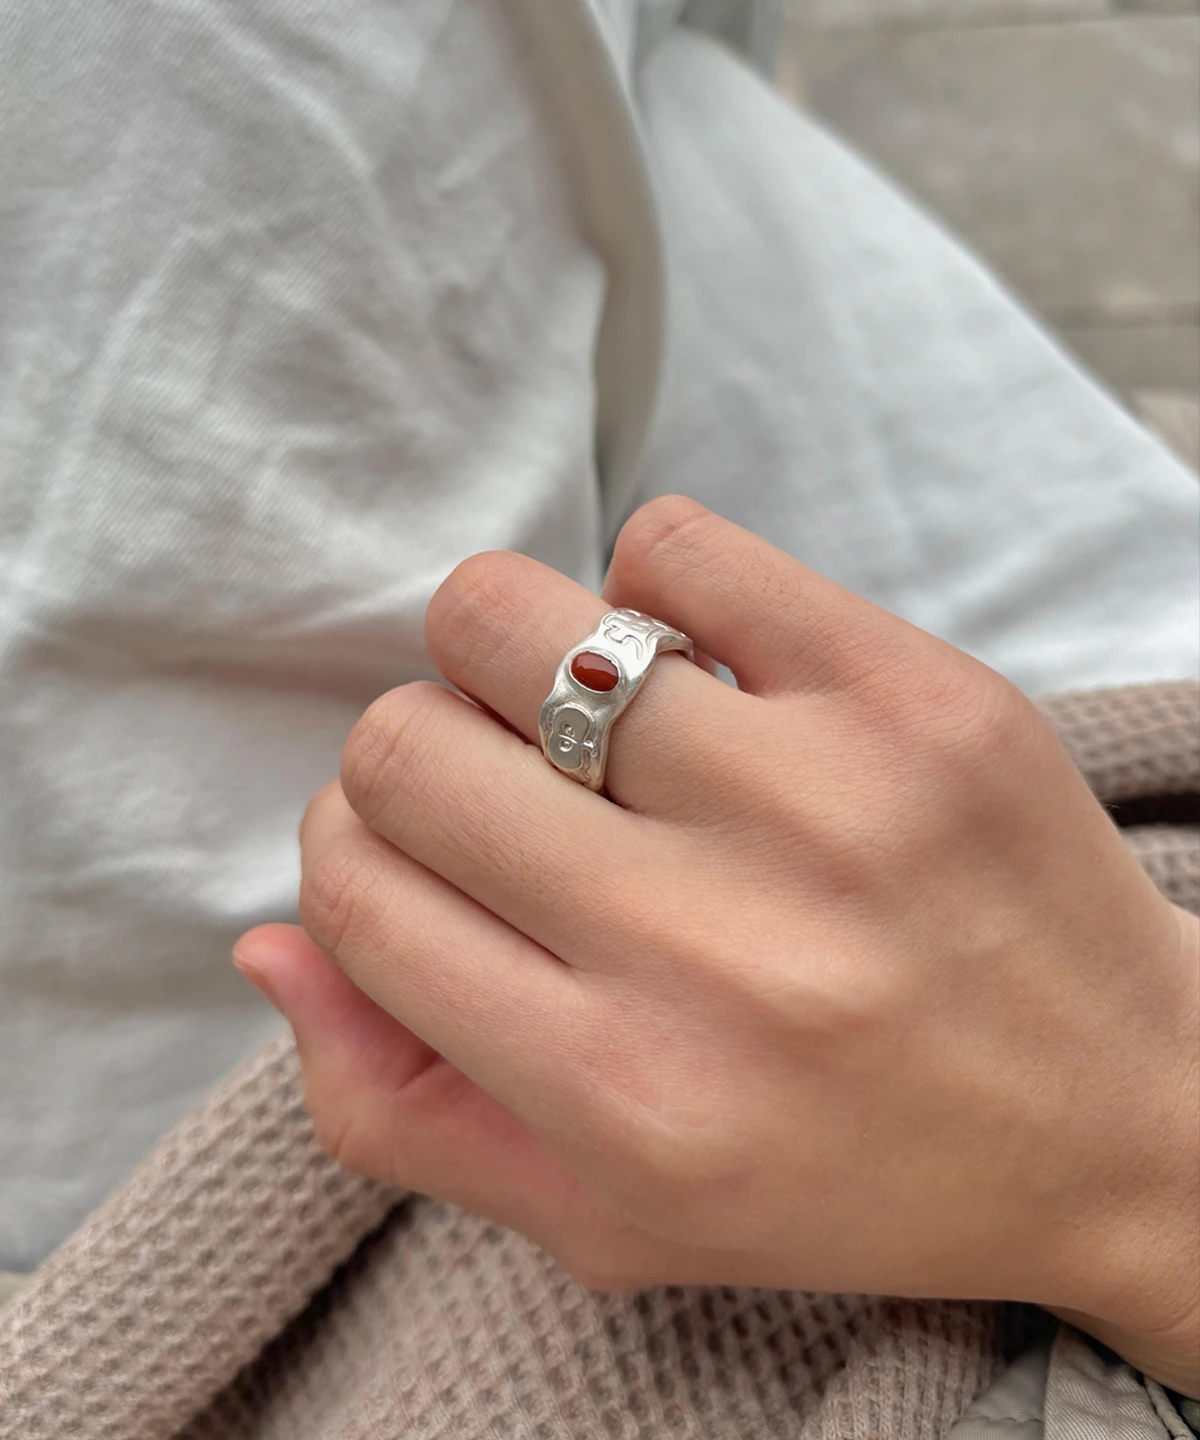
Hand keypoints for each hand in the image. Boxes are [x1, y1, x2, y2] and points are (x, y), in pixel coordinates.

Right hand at [235, 497, 1199, 1393]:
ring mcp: (819, 801)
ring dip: (502, 653)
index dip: (354, 851)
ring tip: (581, 718)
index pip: (352, 889)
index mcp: (613, 1093)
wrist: (1125, 1117)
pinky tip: (696, 671)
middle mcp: (706, 951)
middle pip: (406, 746)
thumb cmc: (849, 1172)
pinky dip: (648, 590)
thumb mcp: (603, 1217)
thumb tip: (270, 943)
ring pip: (510, 618)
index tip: (421, 857)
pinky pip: (676, 547)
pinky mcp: (910, 691)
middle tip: (508, 790)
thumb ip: (398, 1109)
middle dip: (419, 755)